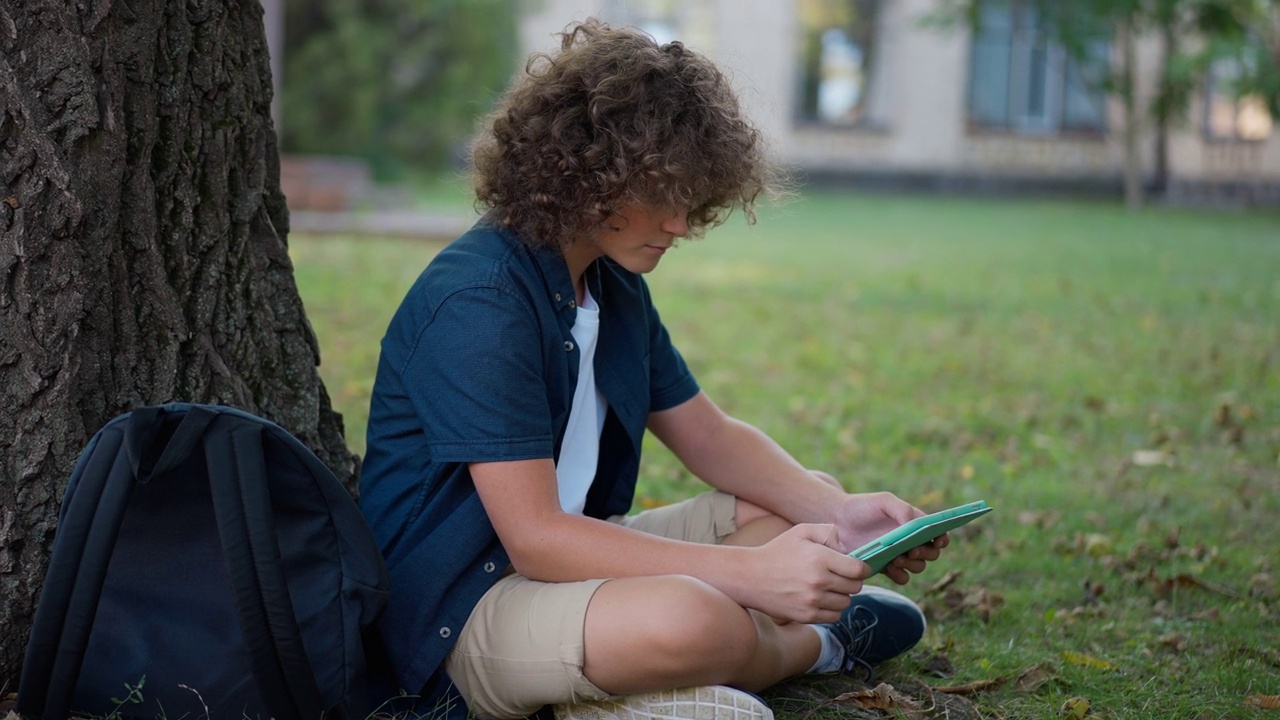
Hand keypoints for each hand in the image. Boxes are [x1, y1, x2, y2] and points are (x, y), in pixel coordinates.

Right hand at [740, 523, 870, 623]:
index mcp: (820, 558)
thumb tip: (849, 550)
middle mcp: (819, 581)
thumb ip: (829, 532)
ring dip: (841, 595)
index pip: (859, 569)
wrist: (749, 577)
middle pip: (855, 587)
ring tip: (827, 586)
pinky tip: (820, 598)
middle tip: (840, 575)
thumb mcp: (802, 531)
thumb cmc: (777, 551)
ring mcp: (813, 601)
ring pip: (846, 602)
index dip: (863, 568)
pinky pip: (834, 616)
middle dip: (852, 580)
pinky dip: (831, 609)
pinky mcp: (807, 616)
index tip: (859, 567)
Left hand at [830, 491, 948, 585]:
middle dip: (925, 553)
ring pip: (918, 566)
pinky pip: (902, 577)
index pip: (937, 533)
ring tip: (896, 558)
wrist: (837, 520)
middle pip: (931, 553)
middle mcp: (910, 541)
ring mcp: (899, 555)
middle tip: (910, 550)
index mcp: (914, 523)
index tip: (938, 540)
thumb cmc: (862, 506)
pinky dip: (900, 575)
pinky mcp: (886, 567)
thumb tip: (917, 527)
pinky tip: (890, 568)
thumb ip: (902, 510)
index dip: (943, 538)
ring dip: (912, 565)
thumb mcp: (883, 501)